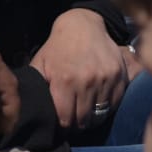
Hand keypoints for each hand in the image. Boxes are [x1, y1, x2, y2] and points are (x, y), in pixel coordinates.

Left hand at [30, 9, 128, 130]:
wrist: (83, 25)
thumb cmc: (58, 47)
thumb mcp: (41, 63)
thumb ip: (37, 87)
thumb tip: (31, 111)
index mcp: (64, 80)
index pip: (65, 119)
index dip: (62, 126)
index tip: (61, 124)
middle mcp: (86, 81)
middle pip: (83, 120)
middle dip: (77, 124)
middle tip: (73, 121)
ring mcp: (105, 79)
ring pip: (100, 115)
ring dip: (92, 118)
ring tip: (85, 114)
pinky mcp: (119, 77)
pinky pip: (114, 104)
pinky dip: (106, 109)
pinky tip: (97, 104)